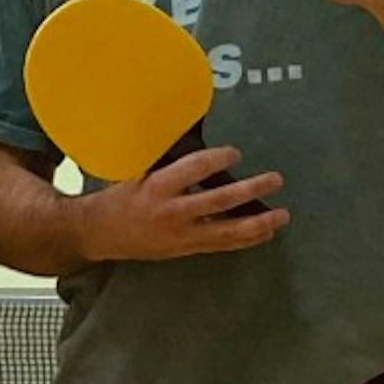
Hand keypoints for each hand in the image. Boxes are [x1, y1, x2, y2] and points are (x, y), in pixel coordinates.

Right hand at [81, 146, 287, 261]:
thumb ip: (166, 159)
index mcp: (157, 186)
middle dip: (252, 189)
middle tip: (275, 179)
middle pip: (221, 201)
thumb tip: (194, 134)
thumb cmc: (120, 196)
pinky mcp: (187, 249)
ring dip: (259, 222)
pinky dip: (247, 239)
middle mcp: (173, 212)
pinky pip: (223, 245)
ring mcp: (182, 235)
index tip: (235, 153)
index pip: (196, 168)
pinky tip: (265, 232)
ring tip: (282, 214)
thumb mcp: (136, 171)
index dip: (220, 158)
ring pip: (228, 231)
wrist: (101, 233)